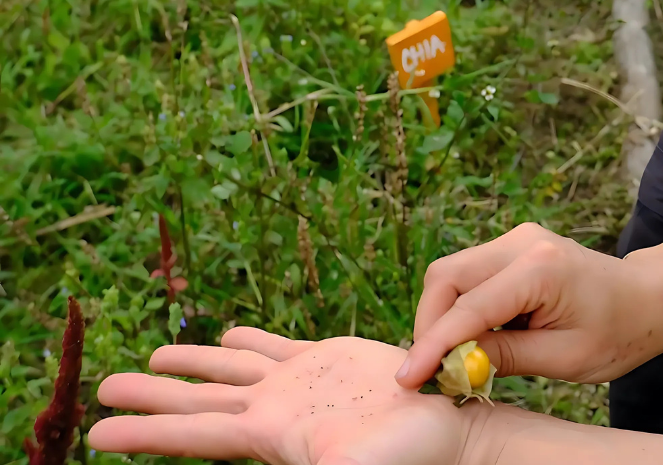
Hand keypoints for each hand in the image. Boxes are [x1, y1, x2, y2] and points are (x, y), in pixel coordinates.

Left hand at [89, 328, 474, 464]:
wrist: (440, 432)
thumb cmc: (403, 456)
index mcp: (271, 435)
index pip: (194, 433)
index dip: (146, 431)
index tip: (100, 432)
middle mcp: (273, 408)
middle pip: (200, 398)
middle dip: (152, 394)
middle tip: (105, 387)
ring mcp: (296, 382)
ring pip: (231, 368)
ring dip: (192, 361)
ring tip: (153, 356)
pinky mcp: (324, 360)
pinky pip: (275, 346)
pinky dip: (247, 339)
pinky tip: (226, 333)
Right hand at [395, 223, 662, 390]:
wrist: (648, 297)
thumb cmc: (618, 331)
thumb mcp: (564, 359)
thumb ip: (504, 357)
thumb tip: (451, 366)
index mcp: (540, 268)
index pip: (469, 306)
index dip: (432, 344)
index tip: (407, 379)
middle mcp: (522, 242)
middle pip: (447, 276)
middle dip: (429, 324)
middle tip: (428, 372)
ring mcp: (516, 239)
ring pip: (452, 273)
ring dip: (442, 316)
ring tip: (452, 361)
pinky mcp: (513, 246)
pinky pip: (470, 274)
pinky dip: (460, 307)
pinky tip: (473, 340)